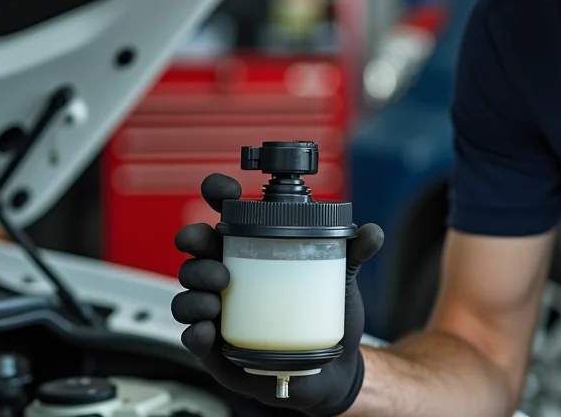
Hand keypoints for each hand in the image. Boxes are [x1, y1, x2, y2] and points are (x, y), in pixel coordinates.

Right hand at [171, 173, 383, 414]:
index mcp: (251, 251)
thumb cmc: (325, 316)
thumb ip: (353, 254)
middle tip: (212, 249)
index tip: (224, 190)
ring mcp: (219, 312)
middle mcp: (228, 277)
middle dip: (193, 240)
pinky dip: (194, 332)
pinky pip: (193, 337)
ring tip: (217, 294)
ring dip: (194, 286)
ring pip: (187, 291)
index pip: (226, 215)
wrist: (330, 370)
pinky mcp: (217, 349)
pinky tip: (207, 331)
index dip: (217, 194)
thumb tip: (372, 233)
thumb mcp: (339, 280)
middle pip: (196, 249)